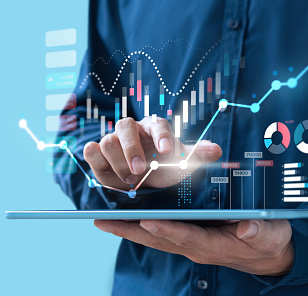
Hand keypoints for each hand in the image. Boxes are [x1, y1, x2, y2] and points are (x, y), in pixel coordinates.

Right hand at [83, 117, 221, 189]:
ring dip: (117, 162)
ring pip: (107, 141)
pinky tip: (107, 173)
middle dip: (131, 149)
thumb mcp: (180, 164)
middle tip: (140, 171)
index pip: (157, 123)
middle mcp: (131, 130)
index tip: (166, 150)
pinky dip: (96, 161)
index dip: (161, 135)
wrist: (141, 183)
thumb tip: (217, 150)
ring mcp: (112, 141)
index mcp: (153, 128)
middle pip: (124, 126)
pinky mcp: (97, 154)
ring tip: (130, 181)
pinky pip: (90, 150)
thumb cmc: (163, 168)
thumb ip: (196, 156)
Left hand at [94, 219, 293, 275]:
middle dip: (130, 231)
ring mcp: (189, 242)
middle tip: (103, 221)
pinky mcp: (188, 236)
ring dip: (128, 228)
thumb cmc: (269, 241)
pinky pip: (160, 232)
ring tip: (103, 219)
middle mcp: (195, 246)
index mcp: (214, 245)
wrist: (267, 253)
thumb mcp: (271, 234)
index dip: (167, 230)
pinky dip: (140, 225)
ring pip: (153, 236)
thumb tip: (246, 228)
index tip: (147, 221)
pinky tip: (125, 217)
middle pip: (158, 239)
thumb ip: (259, 231)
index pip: (186, 237)